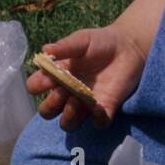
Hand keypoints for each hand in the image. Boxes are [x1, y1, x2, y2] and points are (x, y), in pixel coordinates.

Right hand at [25, 23, 147, 130]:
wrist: (128, 46)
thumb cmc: (100, 42)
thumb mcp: (82, 40)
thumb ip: (64, 46)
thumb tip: (45, 50)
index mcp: (57, 76)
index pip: (35, 87)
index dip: (36, 86)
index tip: (48, 78)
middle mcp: (68, 93)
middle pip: (47, 111)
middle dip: (50, 105)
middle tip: (62, 91)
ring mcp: (85, 103)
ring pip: (68, 123)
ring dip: (69, 116)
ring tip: (78, 100)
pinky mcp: (106, 108)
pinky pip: (99, 123)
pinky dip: (98, 120)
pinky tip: (100, 107)